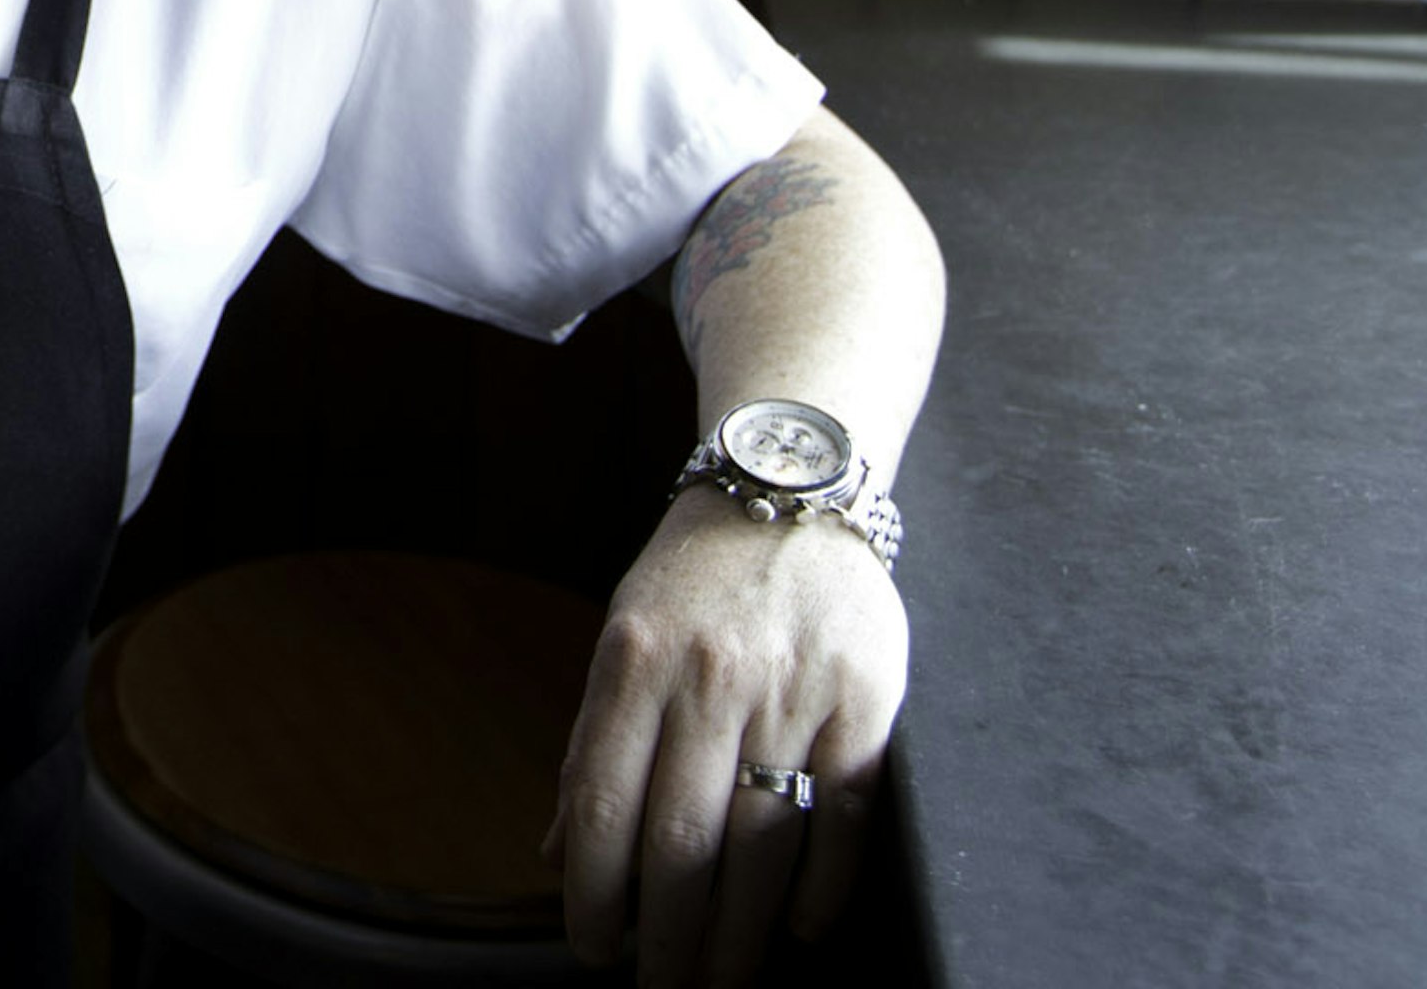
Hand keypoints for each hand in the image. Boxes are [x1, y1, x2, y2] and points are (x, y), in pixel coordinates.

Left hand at [546, 488, 907, 984]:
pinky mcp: (868, 701)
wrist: (791, 487)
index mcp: (633, 662)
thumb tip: (558, 853)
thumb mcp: (621, 638)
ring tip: (722, 981)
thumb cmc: (694, 579)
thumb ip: (592, 745)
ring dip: (739, 933)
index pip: (602, 806)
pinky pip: (847, 817)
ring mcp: (793, 690)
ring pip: (764, 844)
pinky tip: (800, 931)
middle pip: (683, 842)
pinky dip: (824, 889)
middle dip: (668, 938)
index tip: (593, 951)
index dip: (593, 896)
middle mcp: (710, 679)